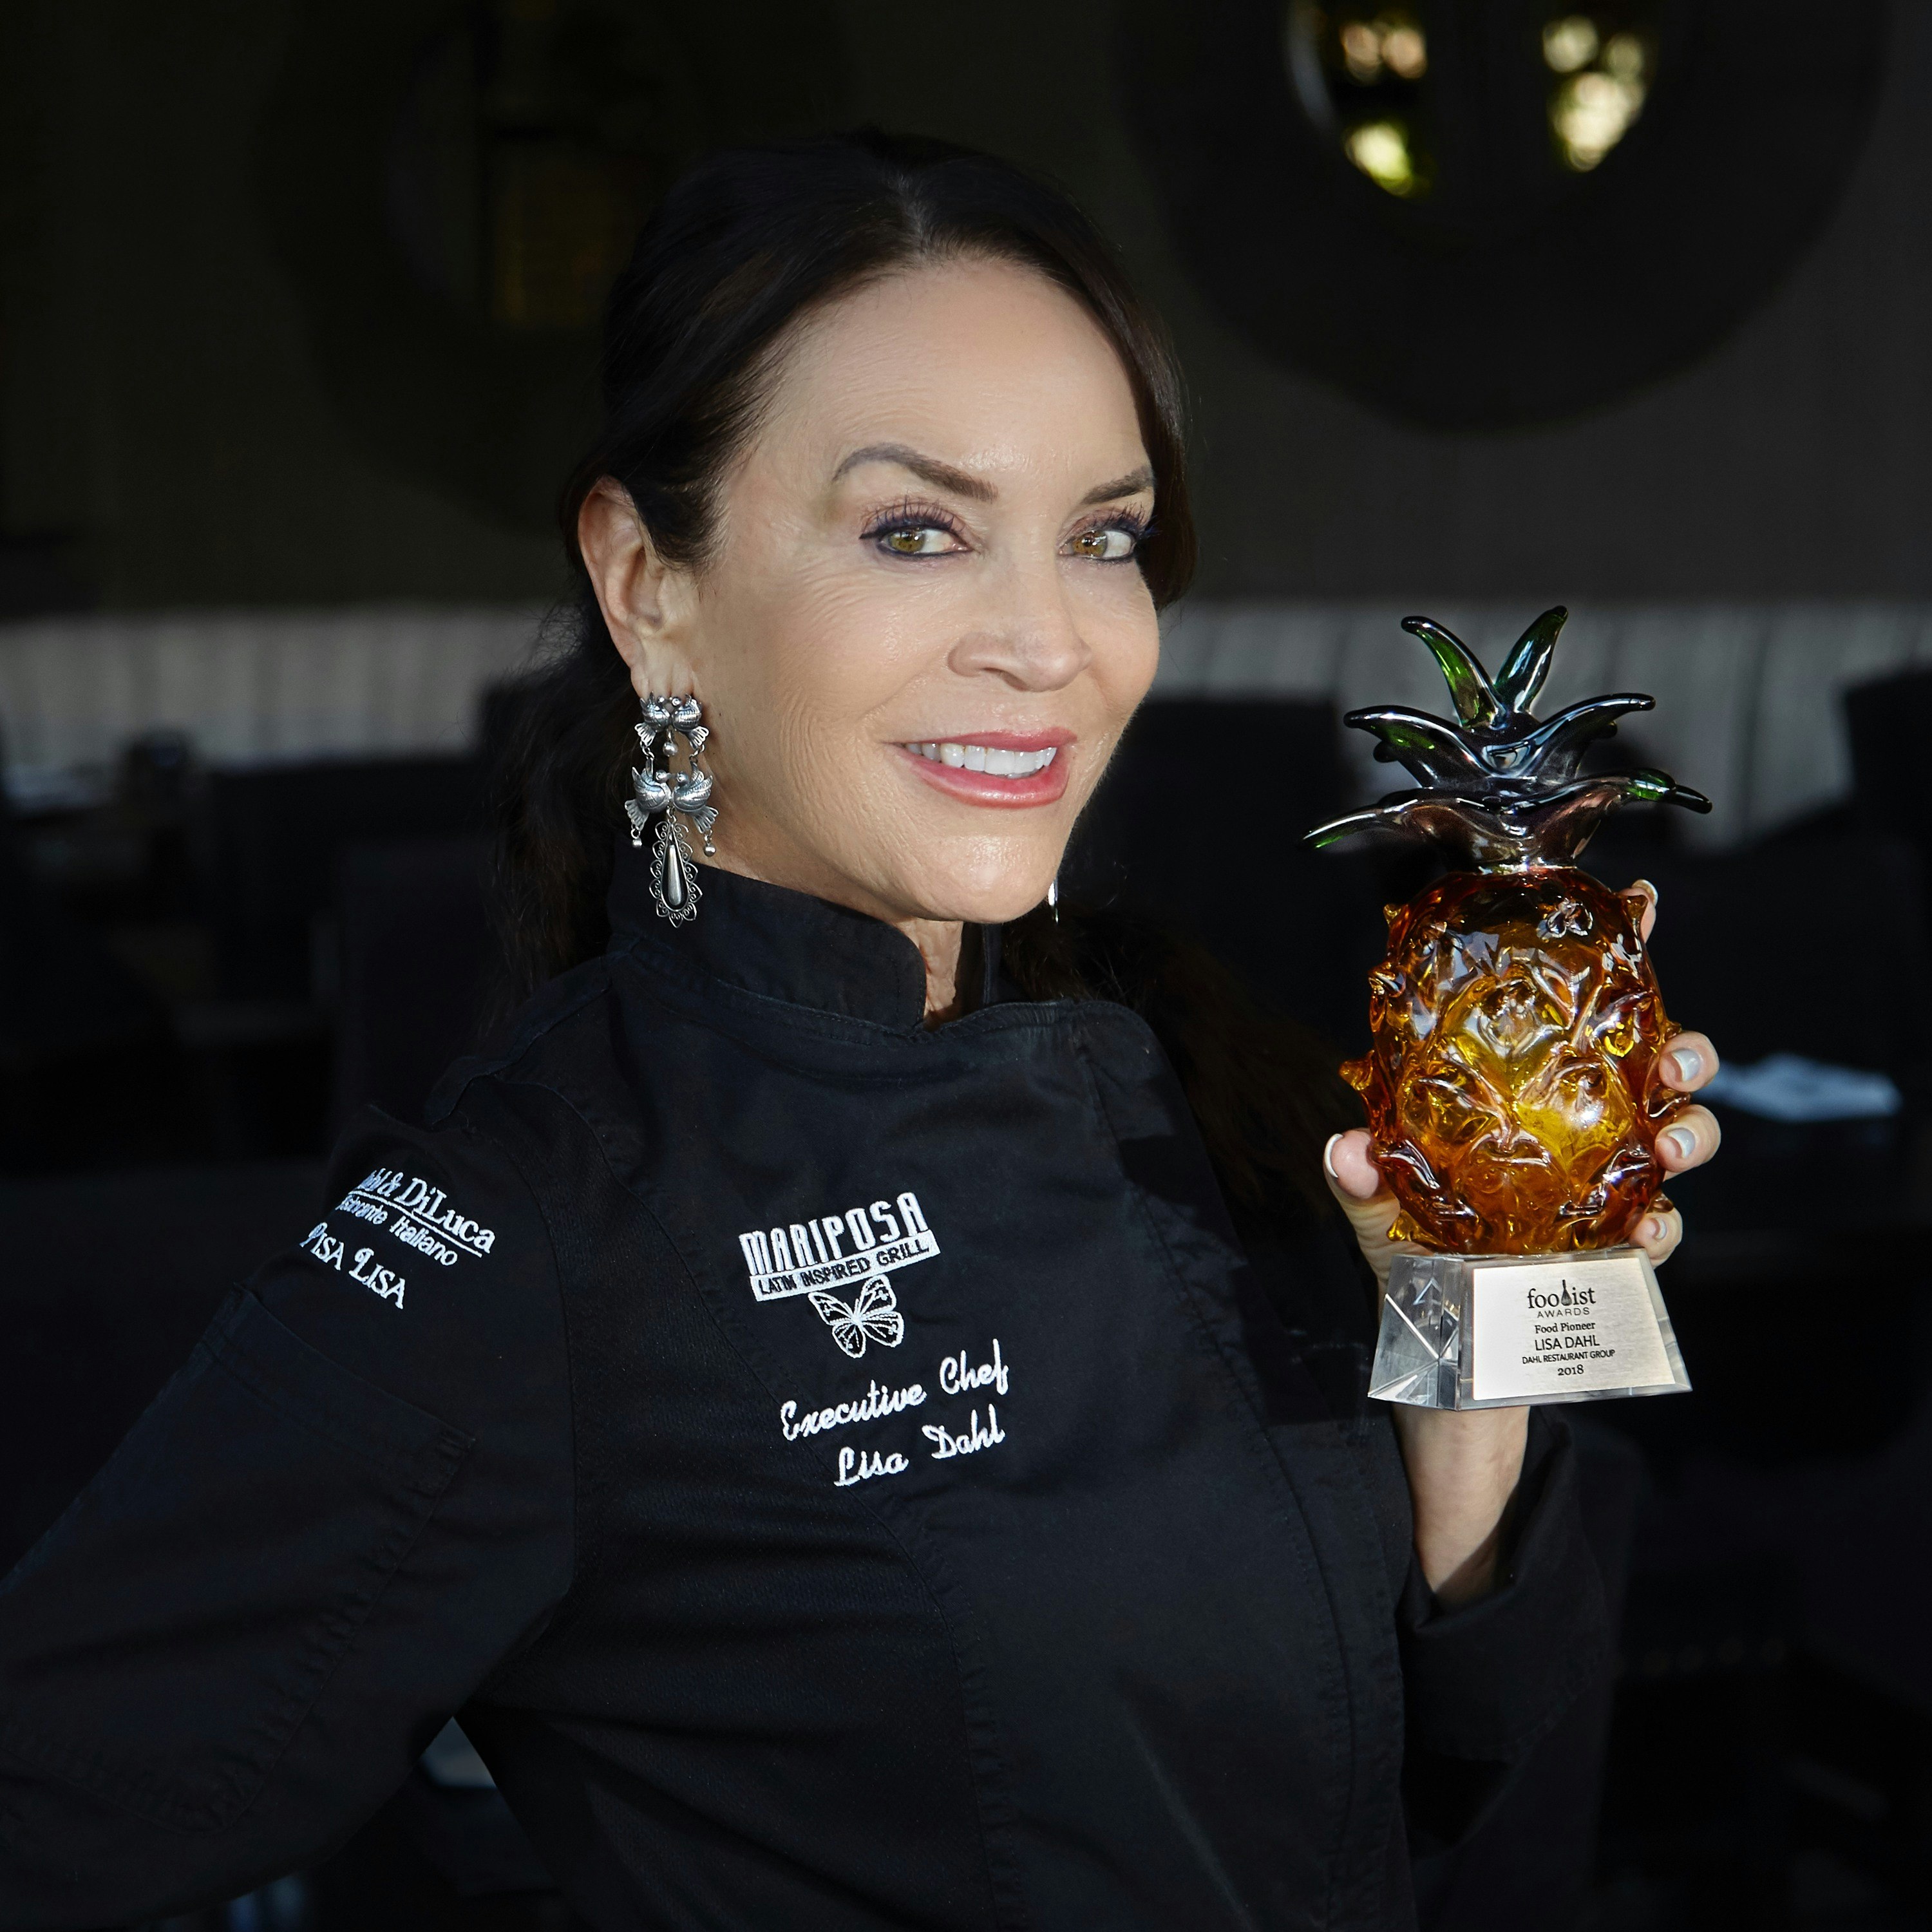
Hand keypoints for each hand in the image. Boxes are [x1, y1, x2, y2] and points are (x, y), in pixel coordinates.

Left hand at [1321, 876, 1721, 1604]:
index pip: (1570, 1014)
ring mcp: (1604, 1191)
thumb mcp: (1376, 1216)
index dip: (1612, 953)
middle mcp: (1574, 1134)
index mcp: (1521, 1100)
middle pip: (1652, 1067)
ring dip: (1691, 1127)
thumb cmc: (1411, 1266)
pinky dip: (1662, 1223)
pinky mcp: (1618, 1256)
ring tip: (1669, 1139)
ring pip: (1678, 1136)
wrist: (1442, 1368)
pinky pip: (1661, 1230)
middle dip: (1683, 1048)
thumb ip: (1358, 1179)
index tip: (1638, 901)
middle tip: (1677, 1055)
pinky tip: (1646, 1228)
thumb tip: (1341, 1147)